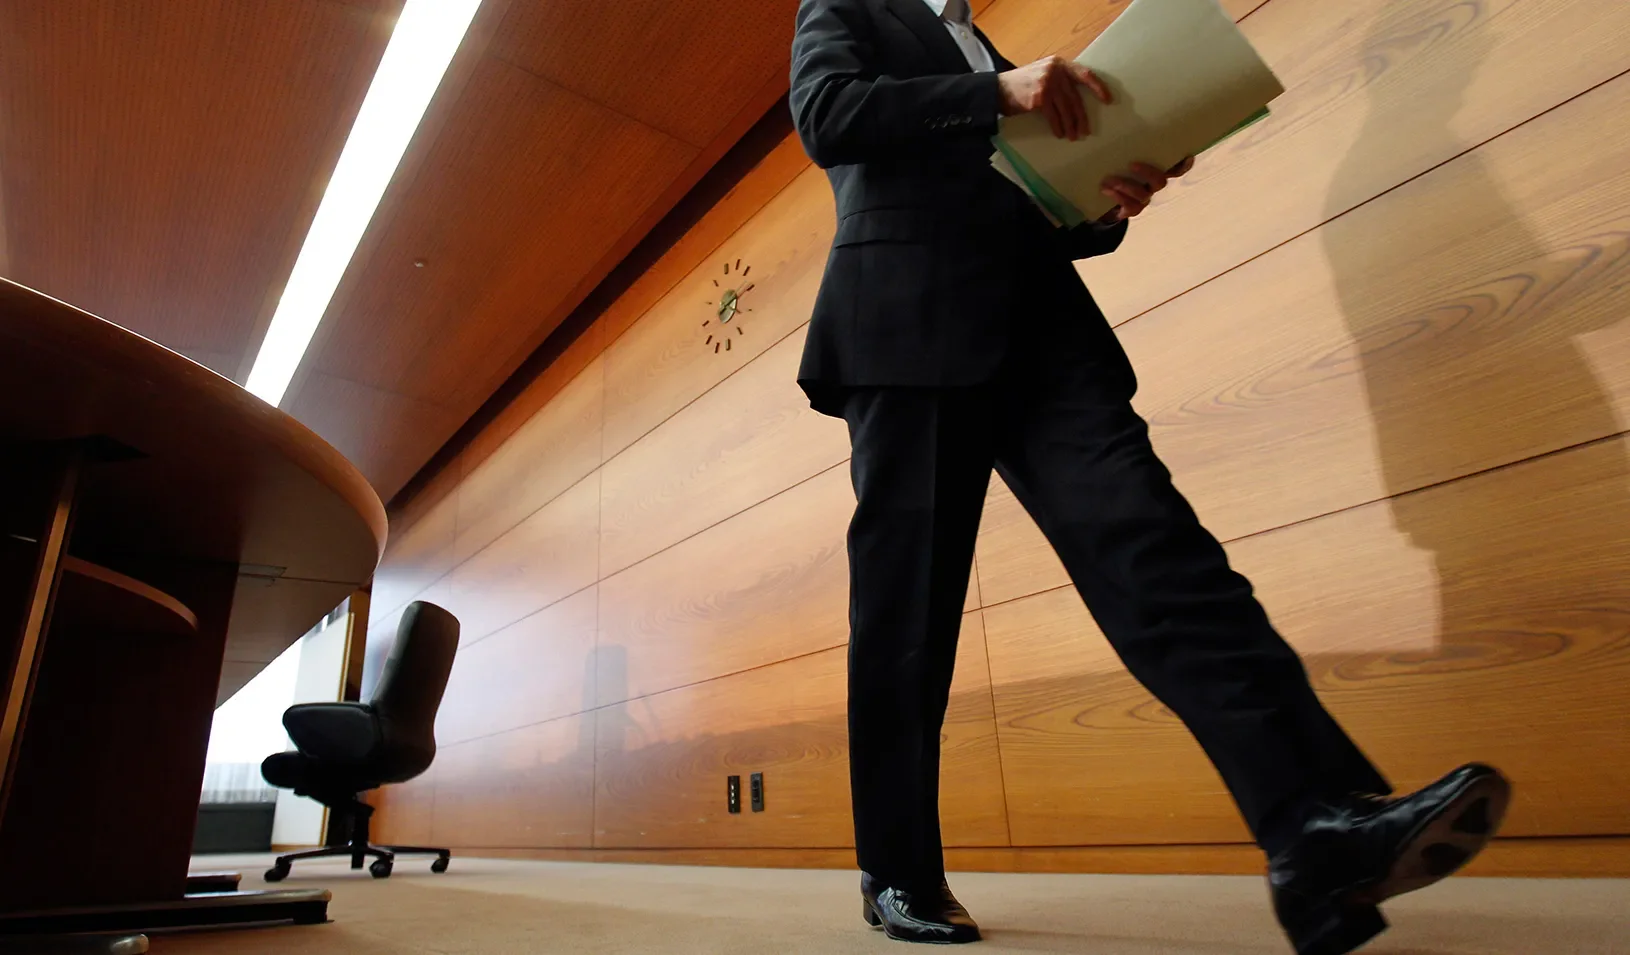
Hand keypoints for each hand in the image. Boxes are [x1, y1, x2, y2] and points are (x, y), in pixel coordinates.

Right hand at [997, 56, 1112, 140]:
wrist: (998, 90)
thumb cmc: (1022, 85)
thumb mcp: (1043, 73)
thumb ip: (1060, 79)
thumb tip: (1078, 100)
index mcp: (1059, 64)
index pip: (1085, 74)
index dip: (1098, 87)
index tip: (1108, 100)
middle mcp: (1055, 71)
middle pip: (1075, 98)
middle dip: (1081, 116)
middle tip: (1086, 130)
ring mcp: (1048, 84)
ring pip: (1066, 109)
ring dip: (1071, 125)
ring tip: (1073, 136)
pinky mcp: (1040, 98)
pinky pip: (1054, 116)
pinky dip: (1058, 127)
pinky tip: (1060, 134)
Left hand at [1098, 156, 1194, 221]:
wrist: (1104, 198)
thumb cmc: (1116, 172)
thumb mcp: (1120, 160)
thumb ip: (1124, 147)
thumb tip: (1112, 124)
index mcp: (1155, 172)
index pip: (1175, 169)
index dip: (1182, 165)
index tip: (1187, 157)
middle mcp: (1152, 186)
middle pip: (1160, 182)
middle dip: (1148, 173)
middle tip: (1132, 165)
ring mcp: (1144, 199)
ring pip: (1143, 195)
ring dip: (1126, 186)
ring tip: (1108, 180)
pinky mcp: (1132, 209)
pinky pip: (1131, 206)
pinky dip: (1118, 197)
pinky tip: (1105, 189)